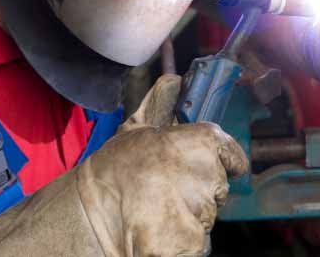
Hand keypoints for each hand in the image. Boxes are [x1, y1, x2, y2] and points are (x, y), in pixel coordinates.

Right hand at [0, 75, 247, 256]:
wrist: (89, 214)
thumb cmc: (113, 169)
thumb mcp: (135, 131)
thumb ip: (159, 105)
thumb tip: (174, 79)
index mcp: (197, 142)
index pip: (230, 152)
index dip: (223, 160)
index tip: (208, 167)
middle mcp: (204, 173)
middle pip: (218, 187)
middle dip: (198, 190)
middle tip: (164, 189)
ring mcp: (200, 210)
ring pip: (208, 215)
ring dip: (189, 215)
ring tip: (157, 208)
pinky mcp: (192, 242)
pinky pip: (199, 241)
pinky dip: (182, 240)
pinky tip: (159, 229)